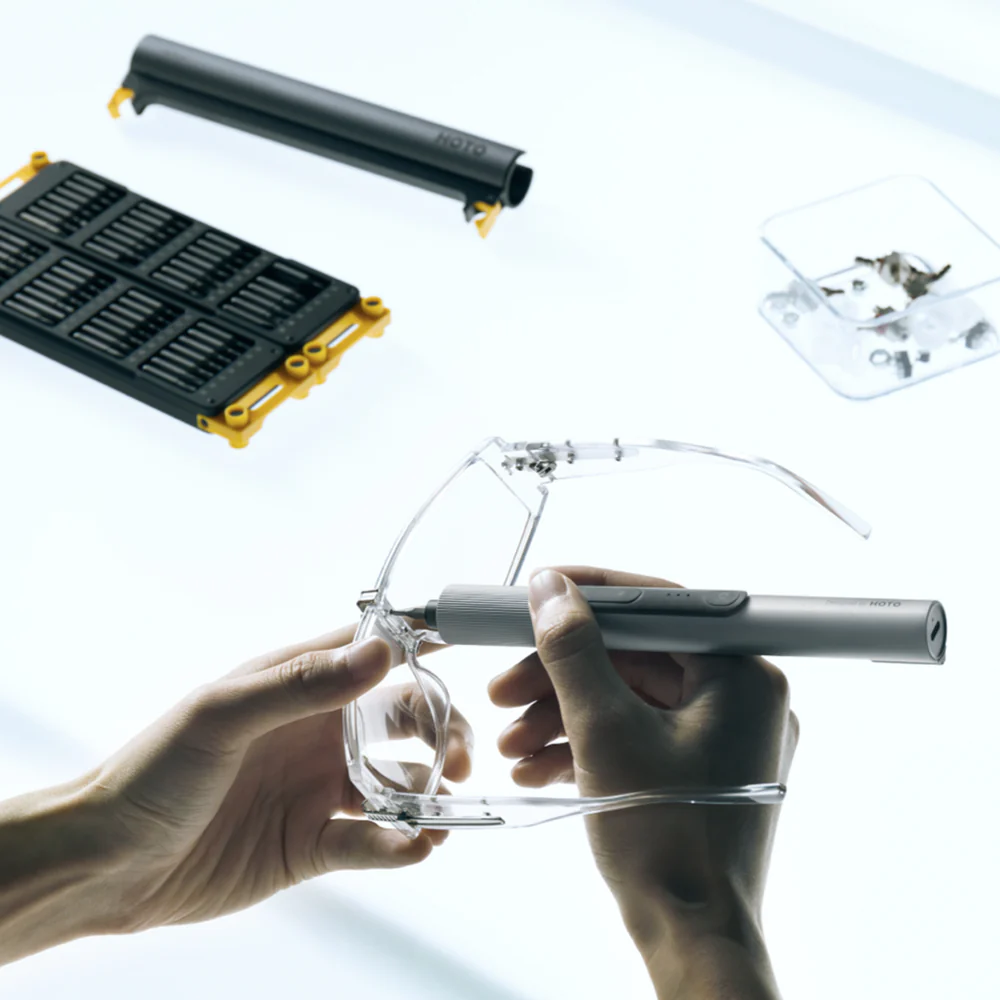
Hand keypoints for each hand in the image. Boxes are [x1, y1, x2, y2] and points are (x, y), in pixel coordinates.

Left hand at [0, 626, 471, 960]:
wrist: (109, 864)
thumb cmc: (154, 772)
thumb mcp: (223, 715)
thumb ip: (303, 684)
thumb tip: (382, 651)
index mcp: (296, 687)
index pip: (369, 652)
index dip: (419, 646)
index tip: (465, 646)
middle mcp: (317, 733)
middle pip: (402, 720)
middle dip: (441, 730)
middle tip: (462, 754)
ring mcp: (318, 789)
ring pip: (399, 781)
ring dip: (432, 789)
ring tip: (447, 801)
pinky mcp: (313, 844)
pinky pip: (373, 841)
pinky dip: (403, 844)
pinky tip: (417, 847)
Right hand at [488, 568, 796, 998]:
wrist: (690, 939)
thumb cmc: (668, 844)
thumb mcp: (605, 731)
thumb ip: (574, 651)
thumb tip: (551, 590)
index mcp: (742, 674)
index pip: (658, 606)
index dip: (589, 596)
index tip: (537, 594)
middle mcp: (740, 695)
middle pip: (632, 656)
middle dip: (559, 675)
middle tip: (503, 687)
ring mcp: (720, 733)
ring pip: (627, 696)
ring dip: (561, 713)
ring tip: (510, 741)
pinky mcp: (698, 764)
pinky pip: (635, 731)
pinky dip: (585, 741)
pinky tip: (535, 764)